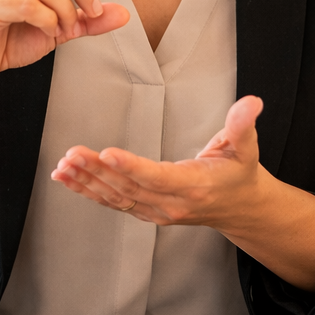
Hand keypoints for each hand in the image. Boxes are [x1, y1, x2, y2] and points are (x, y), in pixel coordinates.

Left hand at [50, 95, 270, 229]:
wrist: (240, 209)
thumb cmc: (240, 174)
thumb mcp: (247, 148)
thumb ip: (243, 125)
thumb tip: (252, 102)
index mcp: (194, 186)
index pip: (158, 177)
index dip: (132, 167)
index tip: (107, 153)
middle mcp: (171, 204)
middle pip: (129, 188)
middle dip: (97, 171)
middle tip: (72, 153)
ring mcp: (157, 212)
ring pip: (116, 198)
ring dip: (87, 182)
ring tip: (63, 166)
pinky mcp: (146, 212)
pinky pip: (113, 203)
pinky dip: (88, 191)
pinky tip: (67, 178)